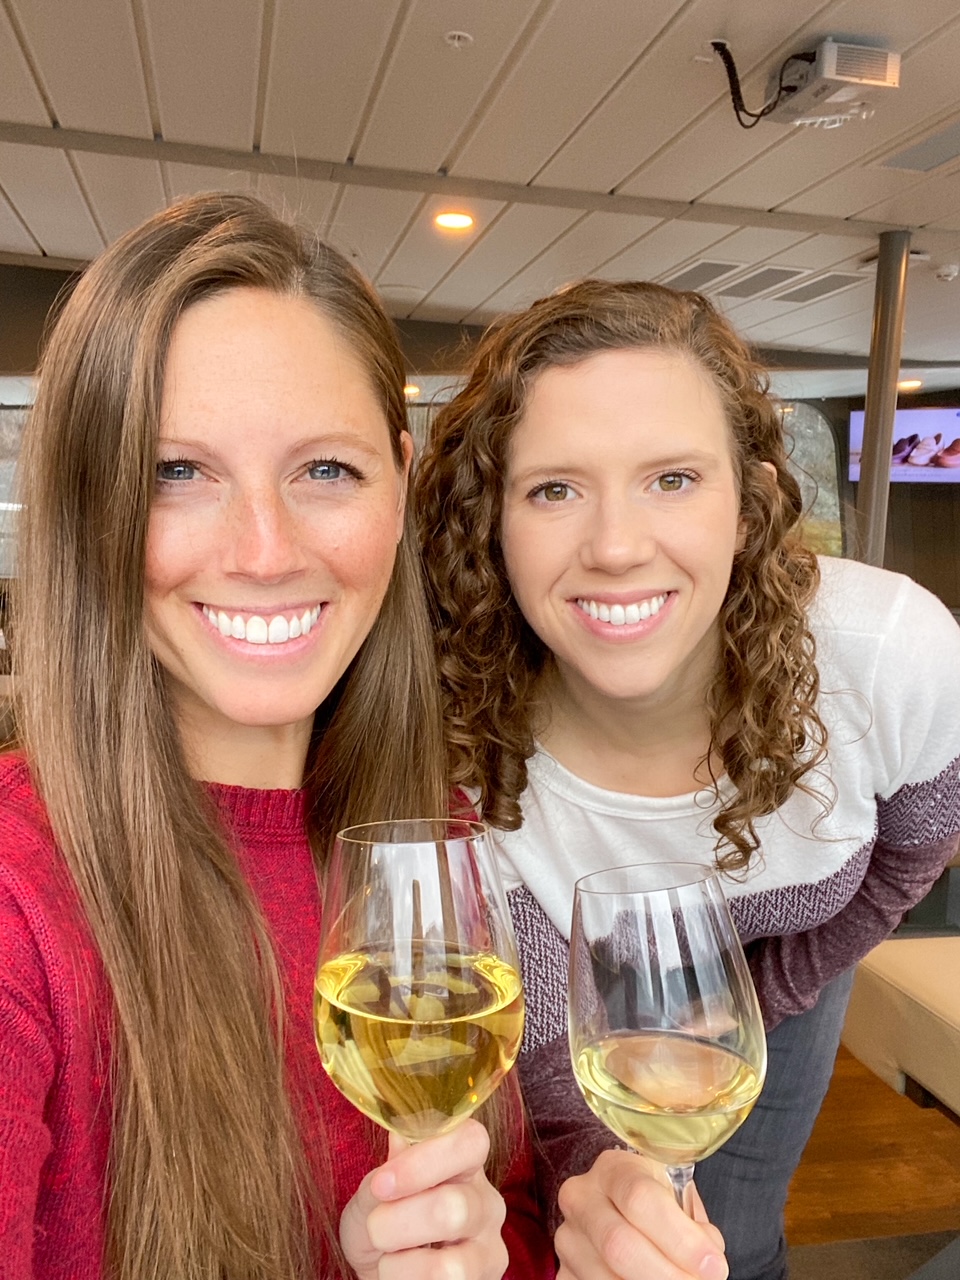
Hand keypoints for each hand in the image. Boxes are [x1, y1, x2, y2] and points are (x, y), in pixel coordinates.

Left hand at [339, 1118, 507, 1279]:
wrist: (379, 1266)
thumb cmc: (383, 1219)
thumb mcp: (375, 1191)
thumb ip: (390, 1168)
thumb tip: (402, 1140)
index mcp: (466, 1164)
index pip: (471, 1142)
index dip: (424, 1162)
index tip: (382, 1184)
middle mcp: (487, 1203)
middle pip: (453, 1208)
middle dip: (396, 1223)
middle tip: (375, 1227)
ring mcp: (490, 1251)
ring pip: (448, 1266)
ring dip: (399, 1265)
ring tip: (389, 1258)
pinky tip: (404, 1274)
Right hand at [555, 1149, 727, 1279]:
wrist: (616, 1206)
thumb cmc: (655, 1202)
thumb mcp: (677, 1198)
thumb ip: (693, 1226)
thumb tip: (708, 1264)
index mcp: (612, 1168)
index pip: (640, 1199)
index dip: (681, 1238)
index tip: (713, 1265)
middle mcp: (580, 1197)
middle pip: (619, 1245)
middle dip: (668, 1274)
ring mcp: (567, 1237)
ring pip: (607, 1277)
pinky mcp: (563, 1271)